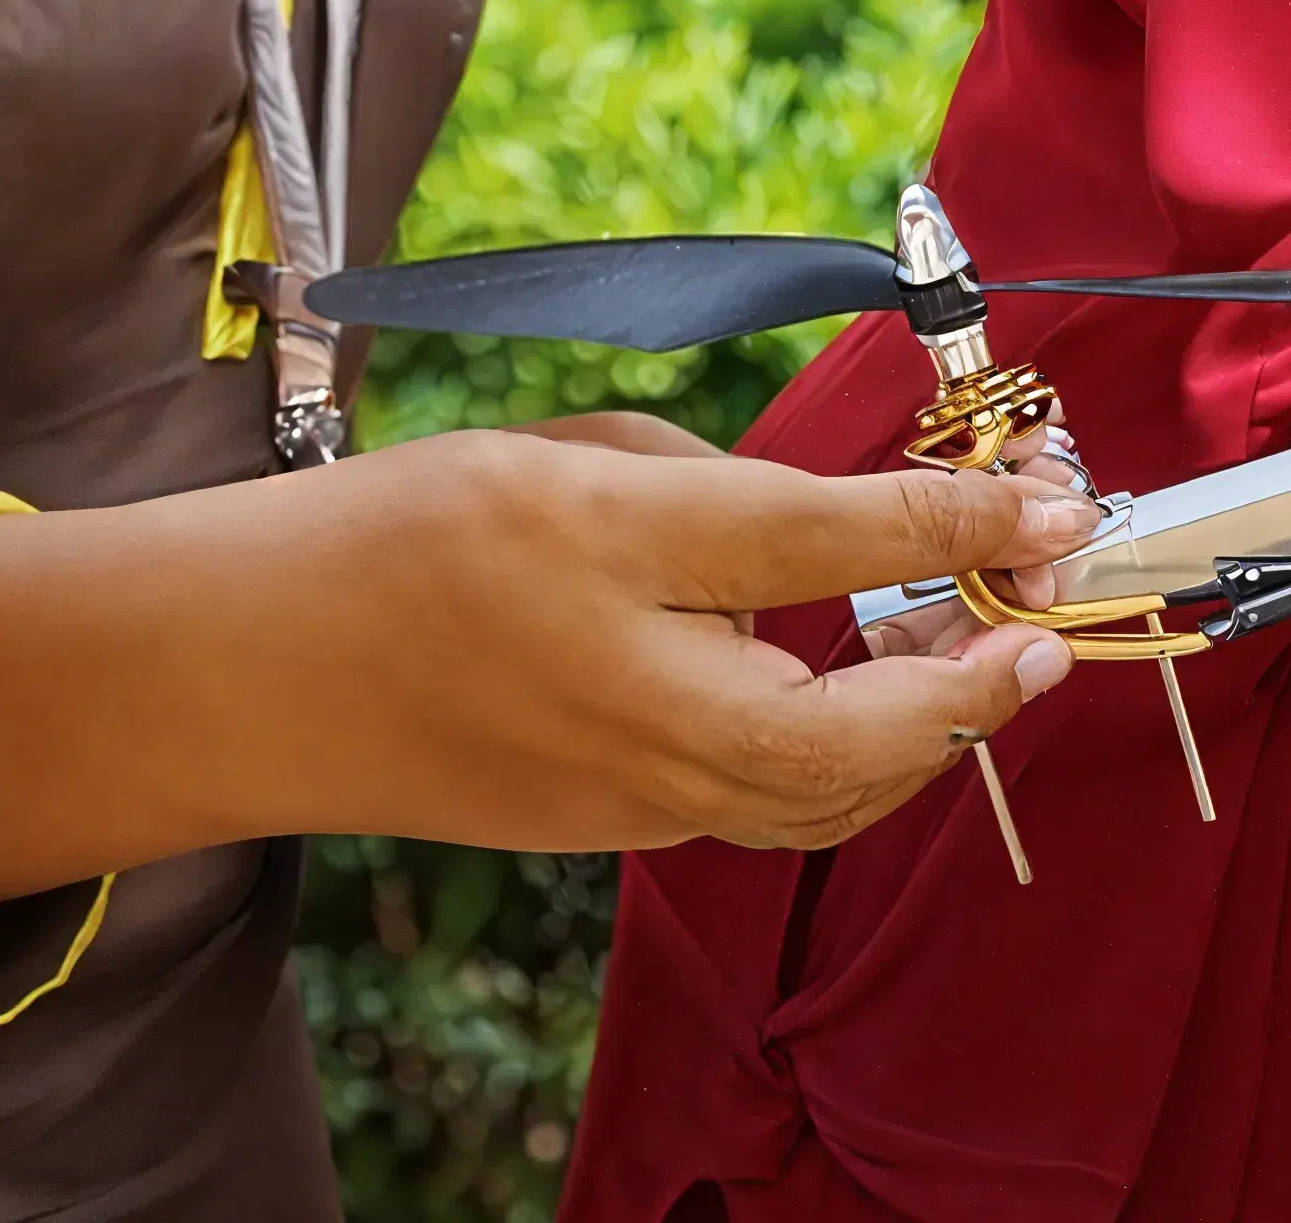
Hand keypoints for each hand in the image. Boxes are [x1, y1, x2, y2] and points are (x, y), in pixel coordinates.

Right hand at [313, 417, 1097, 854]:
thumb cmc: (396, 534)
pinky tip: (879, 694)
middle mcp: (613, 691)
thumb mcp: (568, 456)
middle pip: (844, 734)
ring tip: (989, 654)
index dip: (953, 522)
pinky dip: (847, 760)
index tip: (1049, 502)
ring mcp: (610, 790)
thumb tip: (857, 520)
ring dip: (925, 733)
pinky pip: (763, 807)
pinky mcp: (607, 834)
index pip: (815, 538)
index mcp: (596, 550)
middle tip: (1048, 625)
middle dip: (972, 687)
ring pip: (818, 797)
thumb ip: (719, 485)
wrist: (241, 672)